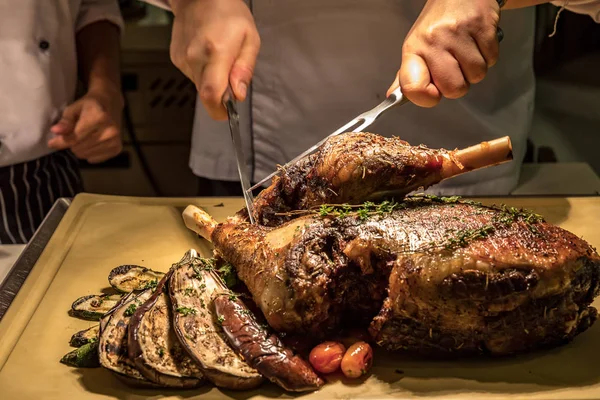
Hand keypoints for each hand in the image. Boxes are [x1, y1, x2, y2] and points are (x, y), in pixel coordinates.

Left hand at [48, 90, 122, 163]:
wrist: (110, 103)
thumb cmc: (89, 105)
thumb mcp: (74, 108)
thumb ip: (65, 121)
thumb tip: (55, 131)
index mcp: (99, 118)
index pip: (74, 138)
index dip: (60, 142)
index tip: (51, 143)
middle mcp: (109, 132)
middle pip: (79, 148)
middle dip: (71, 144)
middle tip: (73, 135)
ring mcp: (115, 141)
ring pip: (85, 155)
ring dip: (80, 149)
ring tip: (83, 138)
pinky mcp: (117, 149)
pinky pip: (94, 159)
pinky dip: (89, 153)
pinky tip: (92, 143)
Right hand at [169, 0, 260, 119]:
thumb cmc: (228, 13)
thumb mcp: (250, 38)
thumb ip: (245, 69)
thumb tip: (239, 94)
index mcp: (216, 52)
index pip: (211, 93)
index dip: (219, 110)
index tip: (228, 112)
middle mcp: (195, 57)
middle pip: (206, 94)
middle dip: (221, 94)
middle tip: (231, 76)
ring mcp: (183, 59)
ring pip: (200, 86)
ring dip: (212, 81)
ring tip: (219, 58)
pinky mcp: (176, 59)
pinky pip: (193, 76)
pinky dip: (203, 72)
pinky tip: (207, 54)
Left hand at [387, 0, 500, 106]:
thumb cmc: (437, 23)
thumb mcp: (416, 47)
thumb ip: (408, 74)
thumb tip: (395, 97)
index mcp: (414, 50)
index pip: (413, 87)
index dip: (426, 98)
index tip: (433, 93)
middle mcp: (433, 41)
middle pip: (454, 89)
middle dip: (458, 83)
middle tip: (455, 67)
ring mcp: (458, 34)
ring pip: (476, 76)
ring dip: (475, 69)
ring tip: (466, 51)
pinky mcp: (482, 27)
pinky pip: (491, 60)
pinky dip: (488, 56)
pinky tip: (477, 43)